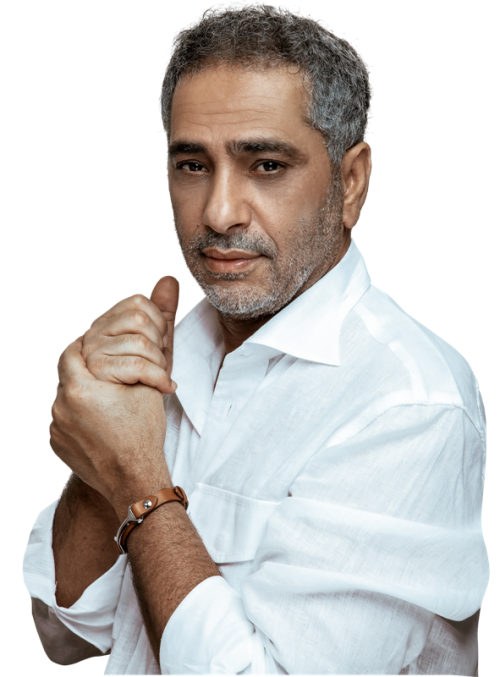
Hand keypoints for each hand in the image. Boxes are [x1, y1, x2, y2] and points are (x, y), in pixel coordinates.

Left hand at [49, 276, 179, 516]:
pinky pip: (62, 419)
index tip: (105, 349)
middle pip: (66, 372)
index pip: (73, 349)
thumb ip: (160, 328)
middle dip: (86, 368)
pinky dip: (78, 414)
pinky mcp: (55, 444)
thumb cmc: (145, 432)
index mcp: (80, 386)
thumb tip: (165, 281)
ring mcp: (55, 427)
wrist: (134, 480)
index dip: (90, 346)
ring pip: (64, 395)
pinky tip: (101, 420)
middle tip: (107, 373)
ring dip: (83, 391)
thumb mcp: (154, 377)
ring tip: (108, 398)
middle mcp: (59, 405)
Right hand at [81, 275, 179, 394]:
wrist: (129, 438)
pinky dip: (159, 378)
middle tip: (157, 368)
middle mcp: (88, 338)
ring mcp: (85, 357)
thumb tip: (169, 278)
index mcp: (102, 328)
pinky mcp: (88, 378)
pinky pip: (136, 364)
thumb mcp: (156, 350)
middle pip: (138, 319)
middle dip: (158, 346)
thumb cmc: (141, 393)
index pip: (137, 301)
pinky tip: (163, 389)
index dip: (158, 323)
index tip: (158, 347)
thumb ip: (161, 315)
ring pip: (140, 341)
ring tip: (157, 381)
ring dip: (158, 366)